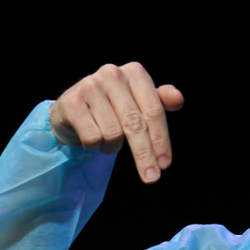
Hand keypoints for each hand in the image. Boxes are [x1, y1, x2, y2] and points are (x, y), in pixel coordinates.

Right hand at [50, 62, 184, 182]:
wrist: (71, 108)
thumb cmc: (111, 106)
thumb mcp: (138, 102)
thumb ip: (159, 101)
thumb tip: (178, 100)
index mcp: (134, 72)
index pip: (153, 110)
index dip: (161, 140)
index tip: (164, 164)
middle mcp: (112, 74)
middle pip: (134, 123)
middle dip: (144, 154)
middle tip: (151, 177)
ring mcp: (90, 86)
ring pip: (112, 133)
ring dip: (111, 147)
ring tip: (106, 140)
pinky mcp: (71, 103)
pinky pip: (92, 137)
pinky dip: (94, 145)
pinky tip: (92, 137)